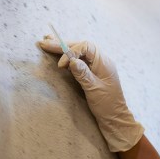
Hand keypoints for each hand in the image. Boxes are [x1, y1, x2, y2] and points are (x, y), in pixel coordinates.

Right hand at [39, 37, 143, 151]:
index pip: (86, 46)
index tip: (61, 65)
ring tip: (47, 41)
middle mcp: (100, 60)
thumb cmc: (107, 104)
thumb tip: (72, 59)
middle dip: (62, 44)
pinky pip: (78, 60)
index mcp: (103, 62)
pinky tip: (58, 54)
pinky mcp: (91, 72)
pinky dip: (67, 56)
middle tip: (44, 41)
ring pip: (78, 52)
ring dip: (63, 48)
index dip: (71, 51)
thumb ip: (83, 74)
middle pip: (80, 46)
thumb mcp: (93, 90)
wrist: (114, 117)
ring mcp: (96, 66)